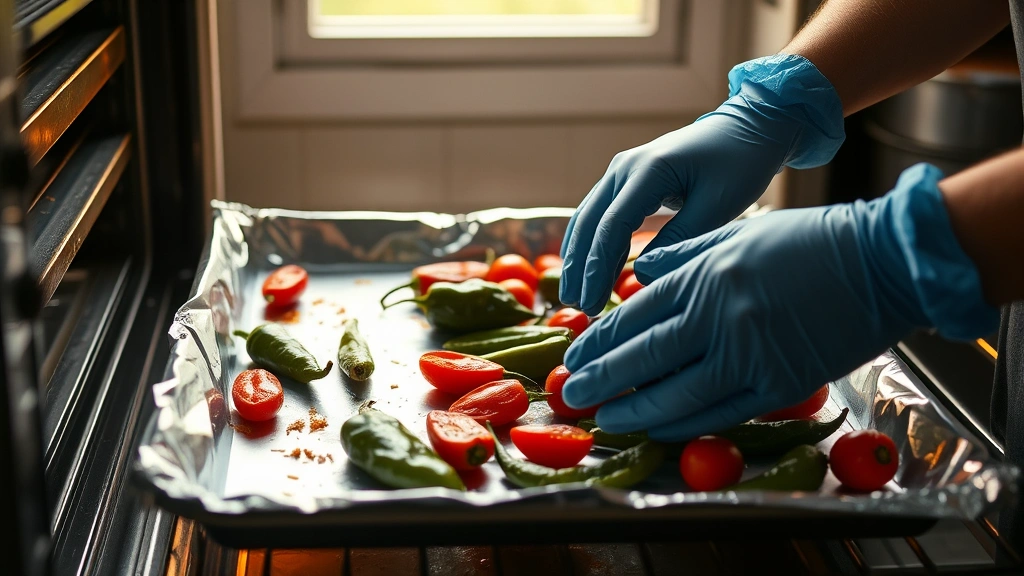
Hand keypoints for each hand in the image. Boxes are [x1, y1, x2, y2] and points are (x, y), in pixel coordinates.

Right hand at [559, 54, 845, 315]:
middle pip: (589, 223)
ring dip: (579, 257)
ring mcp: (622, 171)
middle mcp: (625, 167)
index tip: (591, 301)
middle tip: (577, 306)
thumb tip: (644, 275)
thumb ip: (681, 238)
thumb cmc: (741, 163)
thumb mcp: (719, 205)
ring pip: (587, 219)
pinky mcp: (626, 180)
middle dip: (580, 267)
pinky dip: (592, 244)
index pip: (612, 225)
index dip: (598, 268)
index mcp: (649, 170)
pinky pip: (600, 215)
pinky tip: (589, 271)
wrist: (748, 127)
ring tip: (573, 295)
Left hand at [560, 164, 997, 440]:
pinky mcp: (780, 382)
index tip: (575, 354)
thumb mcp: (739, 231)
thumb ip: (685, 254)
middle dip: (601, 377)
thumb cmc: (811, 240)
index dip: (600, 339)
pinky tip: (657, 428)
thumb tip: (639, 271)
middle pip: (644, 355)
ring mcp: (749, 352)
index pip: (635, 314)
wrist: (883, 260)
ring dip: (634, 409)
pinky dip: (684, 423)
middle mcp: (718, 313)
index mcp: (705, 273)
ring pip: (675, 392)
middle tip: (571, 393)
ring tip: (604, 418)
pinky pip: (720, 410)